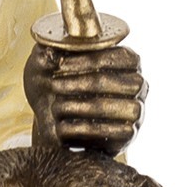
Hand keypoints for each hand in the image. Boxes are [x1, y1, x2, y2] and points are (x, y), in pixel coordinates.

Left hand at [25, 42, 144, 152]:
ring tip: (56, 107)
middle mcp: (137, 84)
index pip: (115, 55)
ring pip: (108, 106)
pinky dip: (83, 129)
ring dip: (78, 106)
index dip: (86, 59)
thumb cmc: (58, 86)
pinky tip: (63, 126)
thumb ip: (49, 52)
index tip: (60, 64)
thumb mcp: (49, 63)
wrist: (53, 121)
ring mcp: (136, 110)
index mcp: (127, 61)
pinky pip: (113, 131)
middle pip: (108, 80)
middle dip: (77, 83)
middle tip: (53, 85)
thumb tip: (51, 55)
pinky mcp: (128, 134)